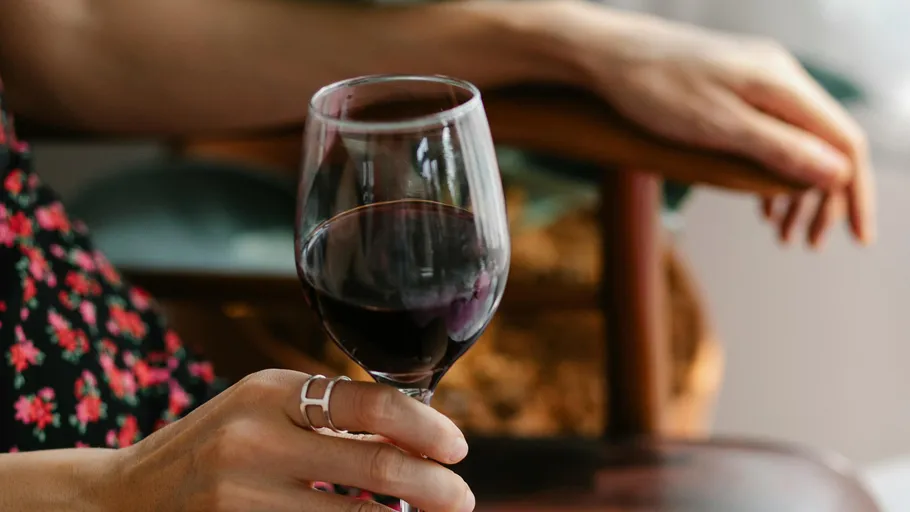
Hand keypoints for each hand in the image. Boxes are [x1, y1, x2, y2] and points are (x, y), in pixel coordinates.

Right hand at [110, 369, 473, 511]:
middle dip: (435, 489)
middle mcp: (255, 441)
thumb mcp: (267, 409)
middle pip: (376, 469)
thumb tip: (419, 438)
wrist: (127, 497)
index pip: (372, 406)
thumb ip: (332, 416)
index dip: (428, 428)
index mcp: (271, 392)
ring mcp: (242, 499)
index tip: (458, 448)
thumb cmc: (216, 445)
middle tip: (462, 500)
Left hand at [549, 0, 874, 246]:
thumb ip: (778, 148)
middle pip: (825, 145)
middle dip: (825, 199)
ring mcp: (756, 84)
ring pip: (796, 142)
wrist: (608, 56)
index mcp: (781, 86)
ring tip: (784, 234)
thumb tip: (837, 174)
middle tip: (809, 244)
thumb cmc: (654, 89)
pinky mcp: (734, 92)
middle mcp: (778, 80)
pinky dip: (771, 173)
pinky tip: (762, 203)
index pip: (844, 141)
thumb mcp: (718, 126)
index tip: (857, 238)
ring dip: (796, 190)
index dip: (855, 193)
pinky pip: (771, 135)